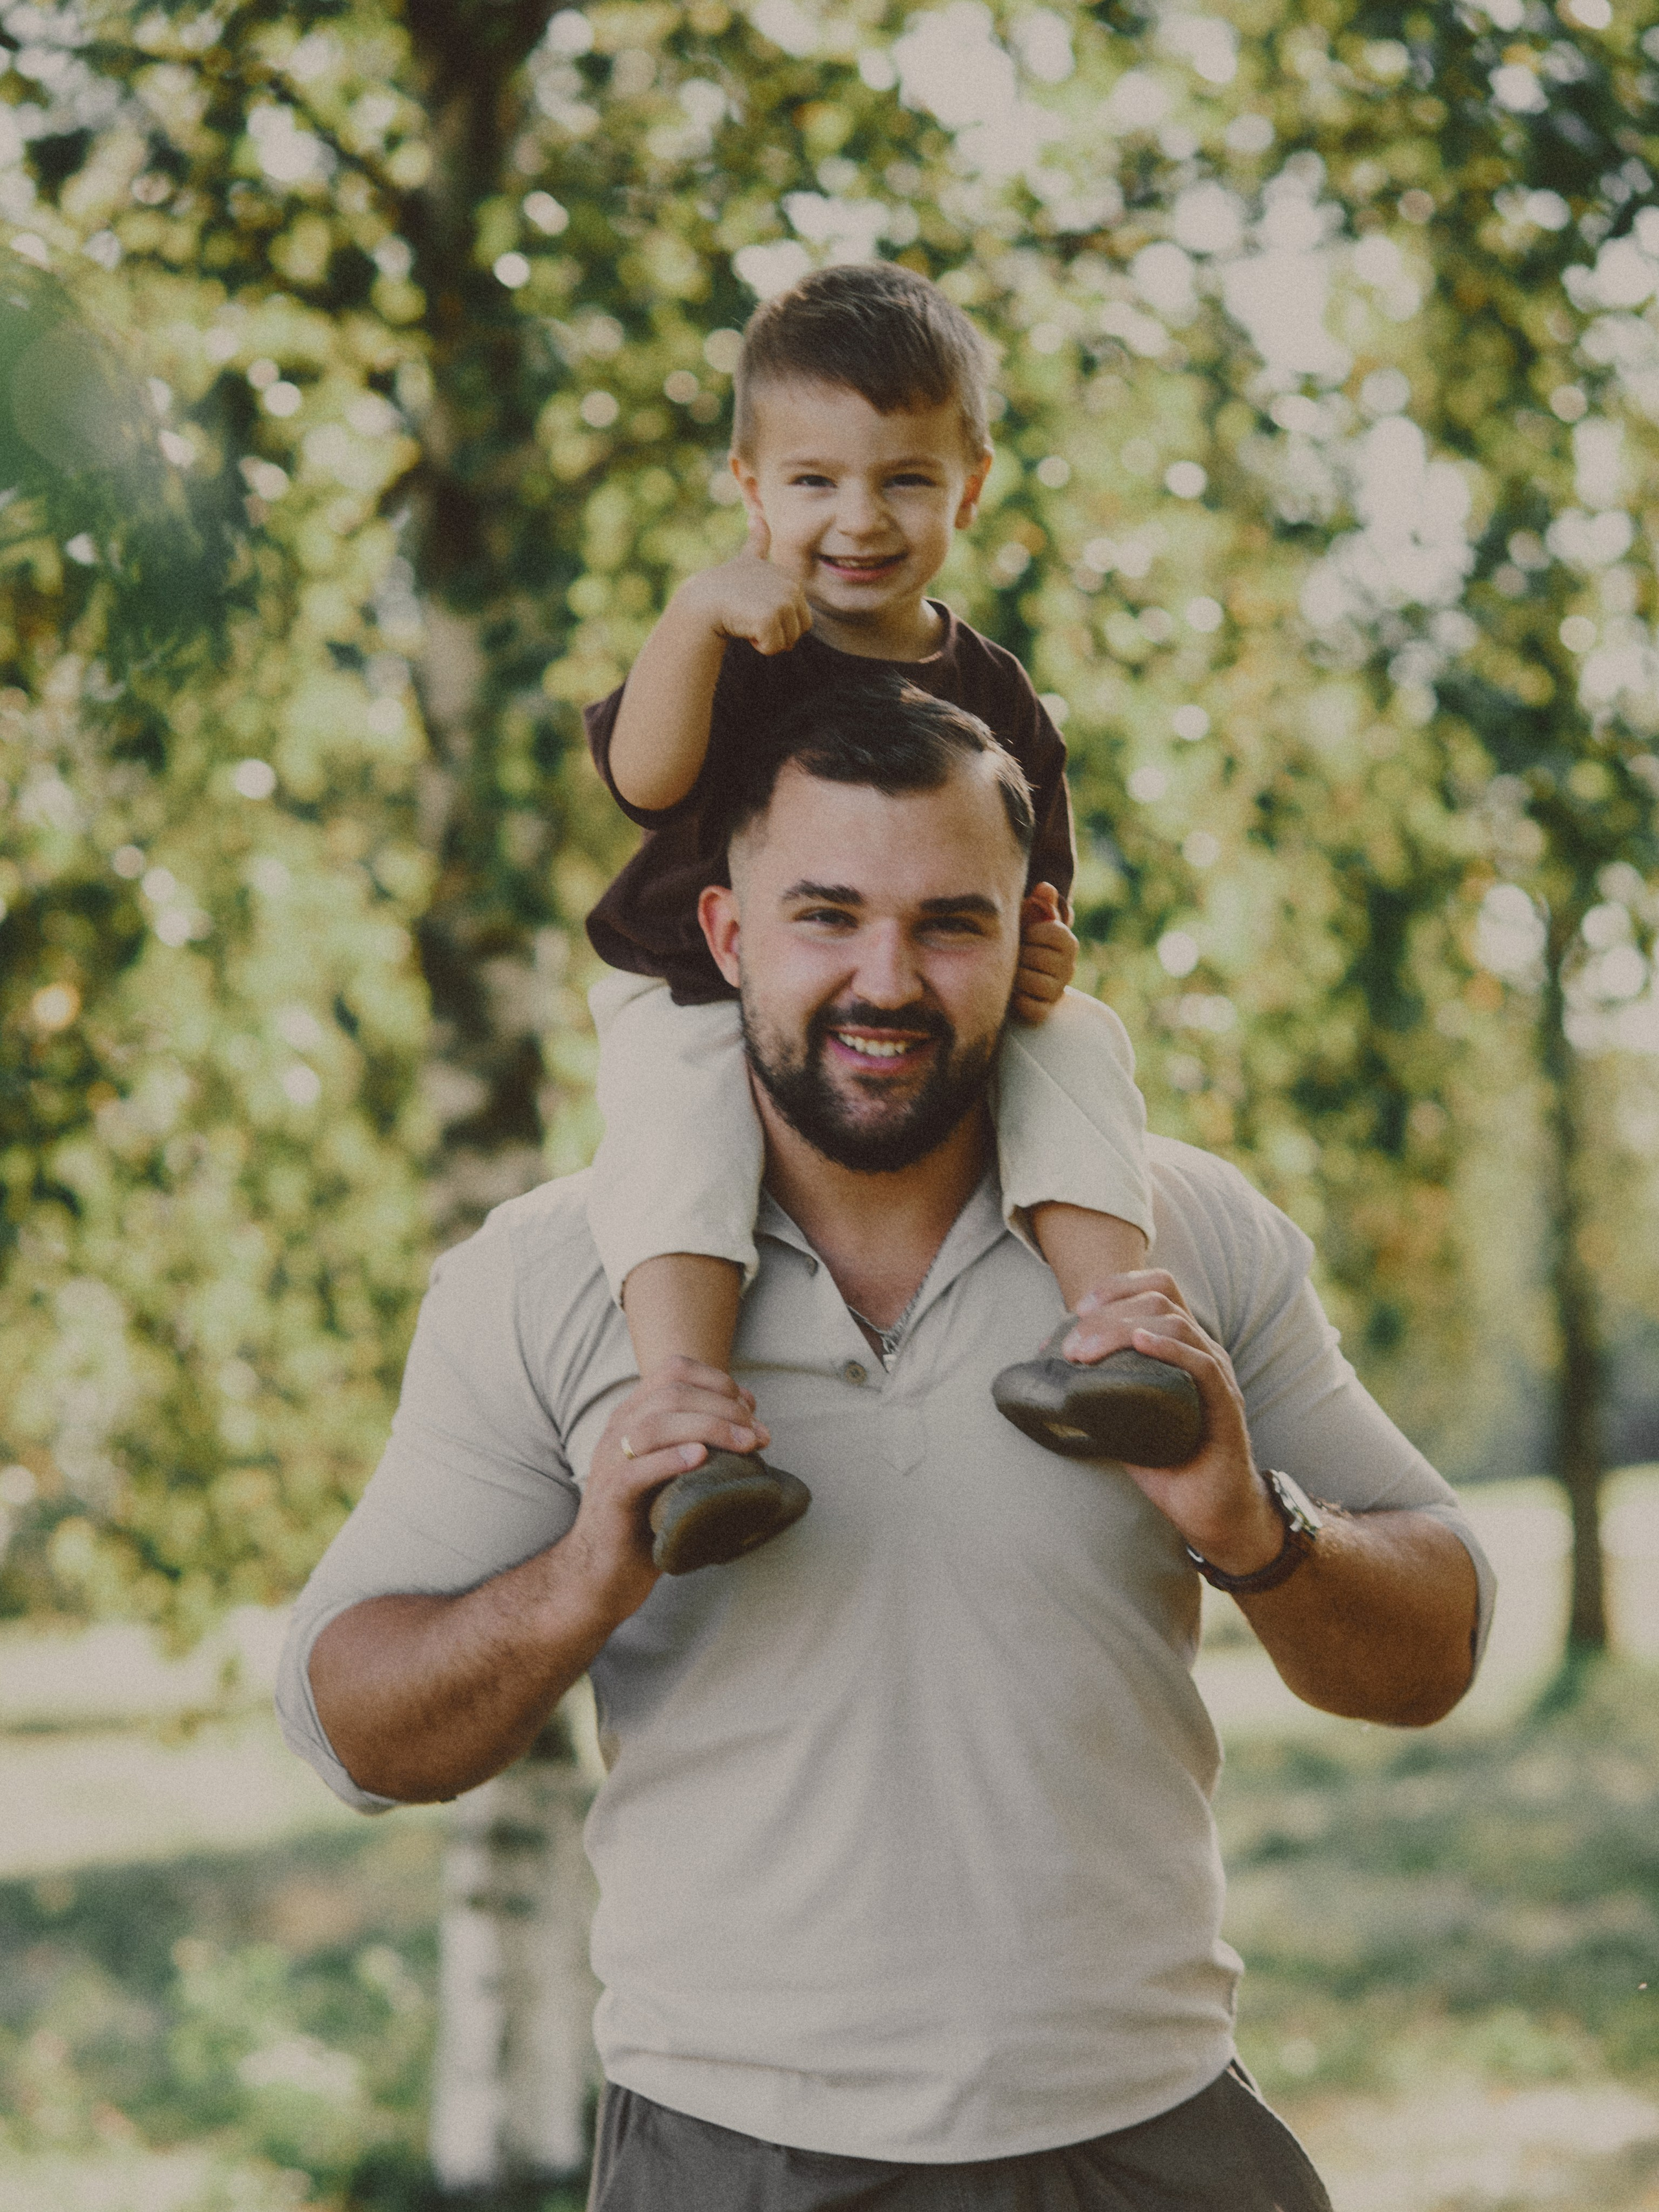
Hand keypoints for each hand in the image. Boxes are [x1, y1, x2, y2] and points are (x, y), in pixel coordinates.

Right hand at [561, 1359, 771, 1621]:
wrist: (602, 1571)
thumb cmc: (648, 1517)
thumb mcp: (675, 1468)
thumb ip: (700, 1440)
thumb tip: (751, 1421)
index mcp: (633, 1415)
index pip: (674, 1370)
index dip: (718, 1380)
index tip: (751, 1407)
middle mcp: (619, 1430)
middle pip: (672, 1393)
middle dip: (724, 1406)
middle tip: (759, 1434)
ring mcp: (611, 1462)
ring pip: (655, 1424)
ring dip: (709, 1427)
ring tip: (745, 1445)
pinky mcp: (611, 1497)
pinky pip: (637, 1470)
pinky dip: (671, 1459)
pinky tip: (701, 1459)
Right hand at [681, 511, 811, 657]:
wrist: (702, 602)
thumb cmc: (723, 587)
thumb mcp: (746, 560)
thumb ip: (758, 542)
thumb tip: (757, 515)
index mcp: (790, 577)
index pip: (802, 618)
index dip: (779, 621)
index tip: (755, 607)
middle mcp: (791, 585)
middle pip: (799, 630)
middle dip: (777, 633)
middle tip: (751, 618)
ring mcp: (782, 600)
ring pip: (787, 641)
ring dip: (767, 640)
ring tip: (746, 620)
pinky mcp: (771, 616)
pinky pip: (774, 647)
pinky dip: (759, 646)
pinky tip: (744, 627)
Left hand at [1012, 882, 1076, 1022]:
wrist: (1014, 973)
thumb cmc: (1021, 940)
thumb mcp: (1029, 918)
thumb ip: (1039, 903)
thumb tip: (1044, 887)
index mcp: (1068, 941)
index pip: (1051, 932)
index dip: (1031, 932)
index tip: (1024, 934)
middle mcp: (1068, 967)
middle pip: (1036, 957)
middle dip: (1019, 954)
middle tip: (1015, 955)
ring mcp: (1057, 991)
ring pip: (1030, 981)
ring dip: (1015, 976)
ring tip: (1011, 971)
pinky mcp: (1043, 1011)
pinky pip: (1029, 1007)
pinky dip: (1016, 999)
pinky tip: (1013, 991)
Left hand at [1061, 1272, 1284, 1576]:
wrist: (1211, 1510)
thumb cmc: (1168, 1462)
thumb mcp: (1124, 1416)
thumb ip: (1100, 1390)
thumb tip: (1047, 1375)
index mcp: (1181, 1347)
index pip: (1159, 1288)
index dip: (1117, 1286)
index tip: (1078, 1308)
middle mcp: (1202, 1351)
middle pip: (1159, 1301)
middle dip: (1106, 1313)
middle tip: (1070, 1347)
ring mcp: (1217, 1375)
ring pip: (1174, 1325)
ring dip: (1121, 1330)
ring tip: (1085, 1352)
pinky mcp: (1225, 1404)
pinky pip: (1202, 1364)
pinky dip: (1169, 1347)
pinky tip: (1141, 1342)